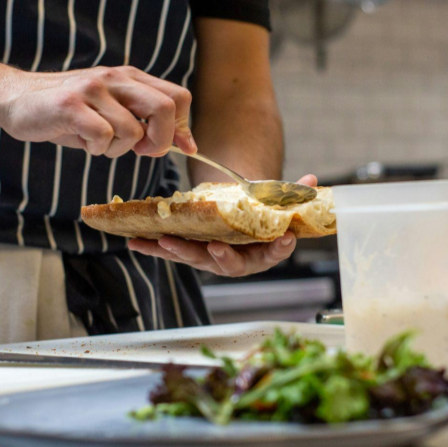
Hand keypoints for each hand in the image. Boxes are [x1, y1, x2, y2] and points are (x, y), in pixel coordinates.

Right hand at [0, 66, 196, 157]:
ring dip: (118, 149)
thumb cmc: (70, 114)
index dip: (182, 127)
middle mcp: (115, 78)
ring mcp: (93, 89)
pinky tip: (82, 141)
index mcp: (130, 78)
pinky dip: (97, 149)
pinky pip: (103, 136)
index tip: (178, 148)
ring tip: (97, 143)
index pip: (178, 97)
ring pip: (132, 130)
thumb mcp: (113, 113)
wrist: (15, 99)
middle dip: (159, 140)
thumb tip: (186, 144)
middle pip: (165, 108)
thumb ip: (146, 123)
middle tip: (140, 150)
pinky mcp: (71, 105)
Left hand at [127, 175, 317, 276]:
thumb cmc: (257, 210)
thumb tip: (313, 182)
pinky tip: (134, 241)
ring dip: (178, 252)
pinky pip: (171, 251)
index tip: (283, 240)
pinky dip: (152, 246)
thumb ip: (291, 194)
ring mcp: (210, 258)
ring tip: (163, 242)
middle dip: (220, 257)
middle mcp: (236, 260)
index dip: (279, 249)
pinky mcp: (189, 251)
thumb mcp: (274, 200)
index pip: (274, 254)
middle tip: (214, 248)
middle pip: (229, 264)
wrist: (237, 215)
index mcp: (262, 252)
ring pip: (196, 259)